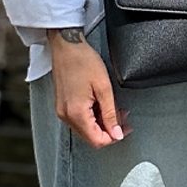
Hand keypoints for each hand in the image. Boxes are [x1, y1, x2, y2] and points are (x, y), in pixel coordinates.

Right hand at [48, 29, 129, 148]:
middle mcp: (66, 115)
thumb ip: (111, 114)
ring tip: (114, 108)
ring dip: (102, 123)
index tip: (125, 128)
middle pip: (90, 137)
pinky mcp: (62, 105)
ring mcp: (62, 111)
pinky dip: (93, 117)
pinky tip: (101, 105)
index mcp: (76, 113)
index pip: (96, 140)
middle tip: (123, 116)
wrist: (66, 46)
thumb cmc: (83, 61)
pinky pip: (79, 120)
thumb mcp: (104, 88)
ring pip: (85, 129)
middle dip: (109, 130)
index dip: (113, 137)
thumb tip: (117, 134)